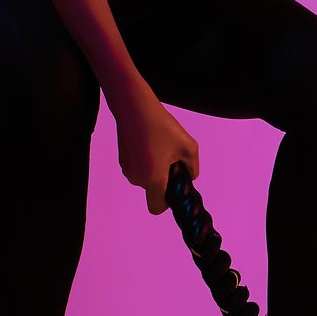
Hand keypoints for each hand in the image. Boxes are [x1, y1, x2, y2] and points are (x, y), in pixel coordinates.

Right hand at [118, 95, 200, 214]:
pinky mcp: (123, 160)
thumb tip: (190, 176)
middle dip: (165, 179)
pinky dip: (147, 161)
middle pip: (153, 190)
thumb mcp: (188, 146)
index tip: (176, 187)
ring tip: (162, 147)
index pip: (157, 207)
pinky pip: (139, 168)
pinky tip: (151, 143)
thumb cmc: (160, 126)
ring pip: (146, 178)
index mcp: (153, 178)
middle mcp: (137, 177)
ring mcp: (127, 169)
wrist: (134, 108)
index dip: (167, 202)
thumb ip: (193, 167)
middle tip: (173, 159)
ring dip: (156, 169)